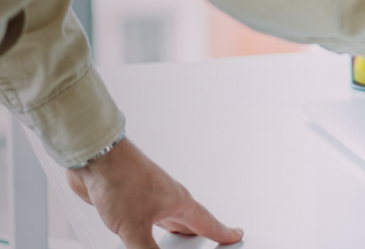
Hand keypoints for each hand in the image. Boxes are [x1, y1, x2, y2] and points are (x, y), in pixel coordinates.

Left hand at [67, 137, 242, 248]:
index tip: (236, 235)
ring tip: (180, 240)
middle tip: (215, 237)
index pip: (207, 223)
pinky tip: (141, 232)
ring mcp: (149, 196)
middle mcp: (168, 198)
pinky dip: (152, 229)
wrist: (97, 157)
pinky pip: (148, 218)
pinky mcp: (130, 198)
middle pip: (190, 220)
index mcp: (178, 202)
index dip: (223, 232)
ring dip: (177, 230)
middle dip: (202, 232)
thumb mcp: (134, 228)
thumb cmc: (120, 180)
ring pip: (170, 218)